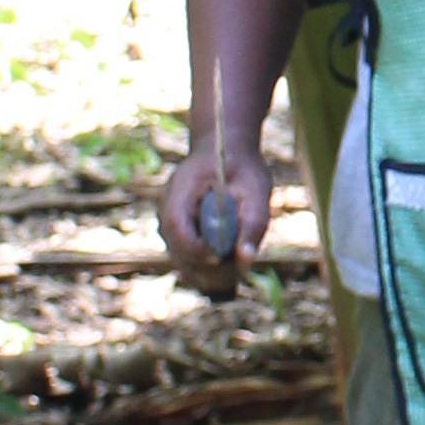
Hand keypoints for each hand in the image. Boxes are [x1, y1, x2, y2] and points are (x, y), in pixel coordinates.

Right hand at [158, 140, 265, 276]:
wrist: (225, 151)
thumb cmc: (242, 166)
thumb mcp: (256, 187)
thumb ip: (253, 222)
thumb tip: (246, 260)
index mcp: (180, 187)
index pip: (176, 226)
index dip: (196, 249)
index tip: (224, 257)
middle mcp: (167, 209)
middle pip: (179, 253)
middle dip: (211, 268)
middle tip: (241, 263)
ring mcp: (171, 226)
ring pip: (185, 265)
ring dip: (214, 273)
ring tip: (239, 257)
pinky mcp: (179, 237)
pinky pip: (192, 264)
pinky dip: (212, 270)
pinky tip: (233, 257)